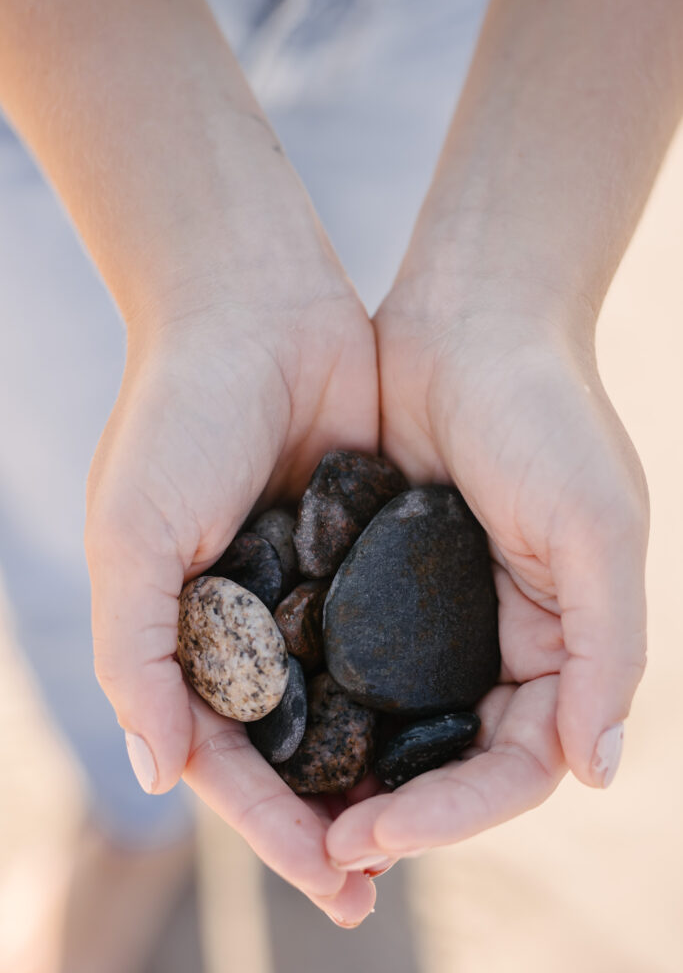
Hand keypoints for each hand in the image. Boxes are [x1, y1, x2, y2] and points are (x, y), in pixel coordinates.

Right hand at [85, 260, 378, 925]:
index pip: (226, 754)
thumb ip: (138, 658)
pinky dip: (415, 688)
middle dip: (329, 819)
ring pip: (350, 704)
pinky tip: (455, 733)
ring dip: (380, 770)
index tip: (329, 878)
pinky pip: (395, 636)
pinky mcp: (370, 549)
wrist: (252, 310)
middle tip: (376, 889)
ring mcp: (315, 588)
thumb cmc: (175, 418)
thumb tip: (158, 775)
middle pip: (294, 746)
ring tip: (426, 836)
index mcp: (185, 632)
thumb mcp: (131, 538)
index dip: (270, 823)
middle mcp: (253, 621)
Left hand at [326, 292, 647, 867]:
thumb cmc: (546, 410)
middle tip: (323, 847)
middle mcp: (496, 639)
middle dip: (394, 810)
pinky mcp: (374, 574)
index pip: (516, 763)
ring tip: (287, 812)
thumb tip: (597, 773)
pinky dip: (318, 696)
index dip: (457, 813)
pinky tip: (272, 723)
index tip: (381, 834)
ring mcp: (431, 611)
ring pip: (390, 721)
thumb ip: (607, 649)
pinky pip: (345, 654)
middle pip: (447, 759)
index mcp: (560, 643)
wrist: (470, 316)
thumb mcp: (596, 526)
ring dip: (346, 770)